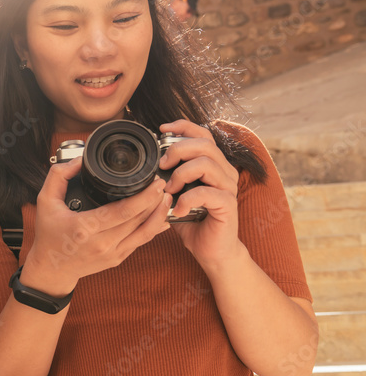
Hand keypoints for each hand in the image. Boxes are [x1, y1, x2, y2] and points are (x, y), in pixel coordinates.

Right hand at [21, 156, 170, 294]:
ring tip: (165, 198)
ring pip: (146, 233)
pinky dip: (154, 229)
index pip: (123, 211)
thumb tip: (79, 161)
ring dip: (159, 215)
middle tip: (162, 184)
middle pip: (139, 220)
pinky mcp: (117, 259)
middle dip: (155, 201)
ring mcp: (112, 253)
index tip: (154, 182)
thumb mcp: (45, 201)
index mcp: (85, 227)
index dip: (144, 196)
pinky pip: (141, 242)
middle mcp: (102, 243)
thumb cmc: (48, 235)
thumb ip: (58, 176)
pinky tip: (161, 217)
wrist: (51, 269)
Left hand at [158, 120, 244, 266]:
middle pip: (204, 144)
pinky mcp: (228, 204)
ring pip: (206, 164)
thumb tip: (145, 163)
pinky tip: (177, 211)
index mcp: (214, 164)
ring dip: (181, 174)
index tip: (161, 130)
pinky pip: (207, 193)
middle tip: (162, 165)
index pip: (203, 134)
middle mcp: (225, 172)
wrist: (210, 249)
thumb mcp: (175, 194)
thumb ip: (167, 176)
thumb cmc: (191, 220)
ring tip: (169, 191)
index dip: (183, 126)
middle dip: (178, 150)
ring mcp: (228, 187)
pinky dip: (186, 200)